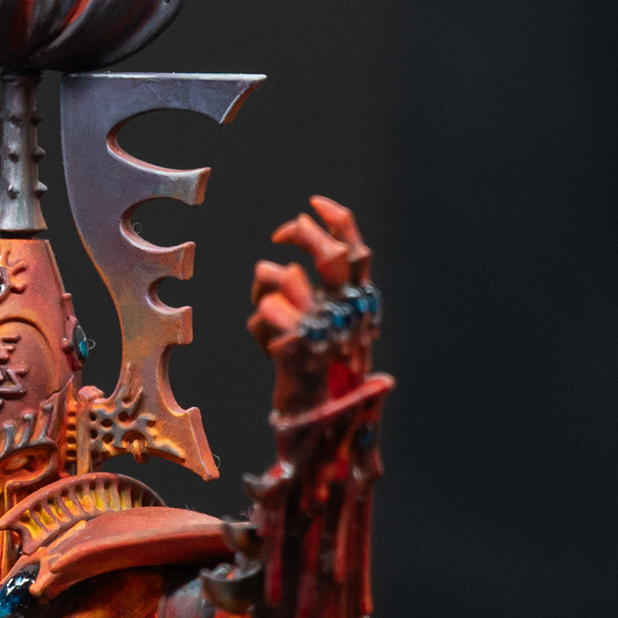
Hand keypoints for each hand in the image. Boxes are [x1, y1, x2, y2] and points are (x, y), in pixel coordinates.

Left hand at [247, 195, 372, 357]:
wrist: (312, 415)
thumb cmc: (314, 365)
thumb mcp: (324, 320)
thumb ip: (318, 283)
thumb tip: (298, 230)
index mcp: (359, 304)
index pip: (358, 252)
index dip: (338, 221)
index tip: (313, 203)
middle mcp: (347, 313)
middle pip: (331, 256)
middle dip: (304, 235)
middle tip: (281, 234)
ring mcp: (324, 330)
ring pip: (289, 276)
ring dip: (266, 282)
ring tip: (261, 301)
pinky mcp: (298, 348)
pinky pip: (266, 312)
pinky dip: (258, 322)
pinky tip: (264, 344)